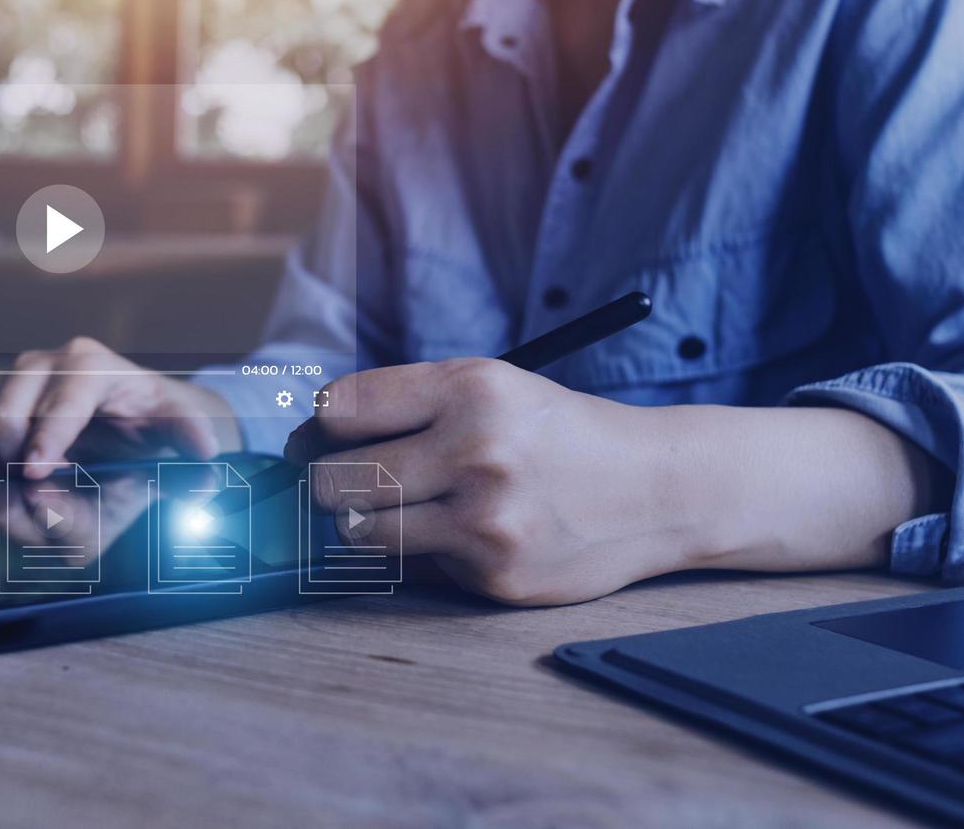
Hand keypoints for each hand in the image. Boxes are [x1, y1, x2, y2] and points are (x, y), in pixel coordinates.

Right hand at [0, 338, 238, 477]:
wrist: (127, 420)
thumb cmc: (152, 431)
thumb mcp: (181, 438)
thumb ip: (194, 449)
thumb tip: (206, 458)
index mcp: (96, 367)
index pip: (64, 399)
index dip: (47, 438)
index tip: (38, 474)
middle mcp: (49, 361)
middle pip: (7, 414)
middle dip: (15, 462)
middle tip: (38, 495)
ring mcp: (13, 373)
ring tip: (26, 493)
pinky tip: (6, 484)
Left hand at [293, 359, 691, 605]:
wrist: (654, 490)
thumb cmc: (557, 434)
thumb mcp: (493, 388)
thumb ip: (409, 404)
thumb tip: (309, 439)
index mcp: (472, 388)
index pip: (341, 408)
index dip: (322, 424)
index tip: (327, 433)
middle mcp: (477, 450)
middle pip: (335, 478)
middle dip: (329, 480)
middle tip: (345, 478)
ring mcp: (486, 519)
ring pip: (362, 531)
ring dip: (365, 521)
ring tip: (400, 504)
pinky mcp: (494, 574)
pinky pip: (413, 567)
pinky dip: (422, 551)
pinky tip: (463, 533)